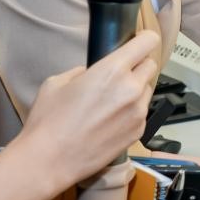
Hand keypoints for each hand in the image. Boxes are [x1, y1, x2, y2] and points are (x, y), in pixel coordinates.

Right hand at [17, 30, 159, 188]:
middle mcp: (131, 89)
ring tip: (112, 101)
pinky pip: (142, 112)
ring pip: (147, 90)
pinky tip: (111, 120)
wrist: (49, 160)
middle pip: (151, 65)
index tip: (139, 41)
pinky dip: (132, 111)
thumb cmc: (48, 120)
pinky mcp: (139, 131)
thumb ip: (84, 71)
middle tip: (121, 73)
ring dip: (136, 89)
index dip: (144, 39)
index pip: (147, 43)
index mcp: (112, 70)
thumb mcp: (58, 82)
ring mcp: (138, 112)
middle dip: (138, 65)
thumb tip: (94, 72)